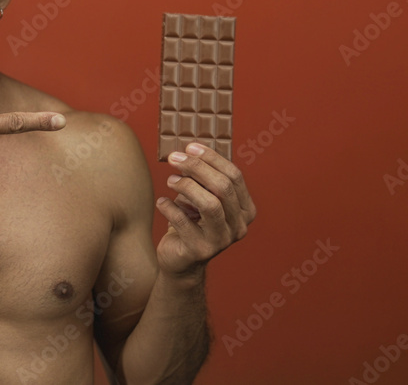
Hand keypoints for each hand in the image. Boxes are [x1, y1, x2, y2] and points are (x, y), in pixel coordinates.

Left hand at [155, 142, 255, 278]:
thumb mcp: (201, 197)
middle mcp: (239, 226)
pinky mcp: (200, 251)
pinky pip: (183, 221)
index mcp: (245, 210)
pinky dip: (169, 207)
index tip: (190, 147)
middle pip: (223, 188)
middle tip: (174, 158)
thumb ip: (202, 178)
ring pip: (209, 204)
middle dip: (196, 168)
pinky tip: (161, 202)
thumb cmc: (191, 222)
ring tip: (170, 180)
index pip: (234, 176)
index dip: (212, 158)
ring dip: (186, 186)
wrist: (181, 261)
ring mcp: (222, 241)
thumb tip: (188, 151)